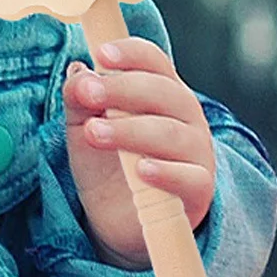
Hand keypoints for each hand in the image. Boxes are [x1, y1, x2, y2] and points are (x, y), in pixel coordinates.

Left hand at [62, 38, 216, 268]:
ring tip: (95, 133)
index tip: (101, 54)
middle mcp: (186, 117)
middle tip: (87, 94)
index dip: (131, 53)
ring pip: (172, 133)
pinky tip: (140, 169)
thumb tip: (78, 72)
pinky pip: (190, 178)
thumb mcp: (85, 128)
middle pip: (163, 92)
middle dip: (122, 90)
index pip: (155, 62)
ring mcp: (196, 153)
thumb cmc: (109, 166)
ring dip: (130, 130)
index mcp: (162, 93)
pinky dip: (166, 172)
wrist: (119, 223)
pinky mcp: (198, 192)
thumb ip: (80, 99)